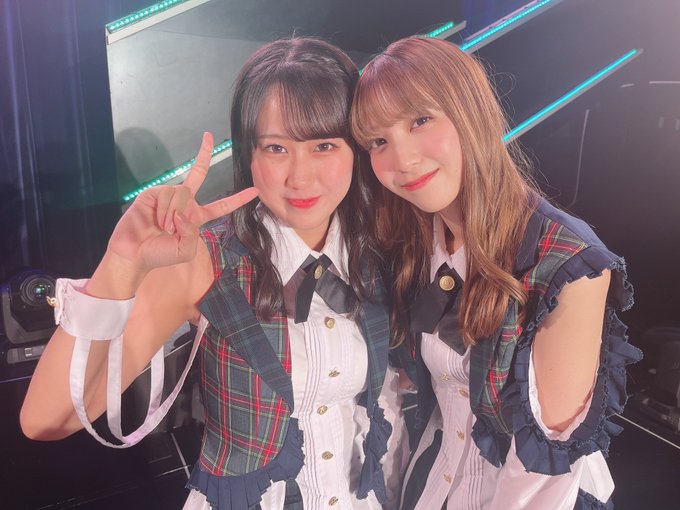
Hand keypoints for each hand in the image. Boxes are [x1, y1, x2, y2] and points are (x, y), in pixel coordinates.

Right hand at [108, 132, 257, 273]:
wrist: (134, 253)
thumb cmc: (160, 254)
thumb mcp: (185, 250)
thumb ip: (192, 232)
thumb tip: (183, 212)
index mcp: (196, 216)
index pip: (221, 206)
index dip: (238, 199)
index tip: (254, 191)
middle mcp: (184, 202)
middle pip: (198, 173)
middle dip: (203, 153)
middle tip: (208, 135)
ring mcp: (169, 195)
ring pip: (184, 192)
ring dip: (175, 214)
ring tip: (164, 228)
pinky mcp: (153, 193)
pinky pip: (168, 194)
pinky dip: (165, 210)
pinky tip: (156, 220)